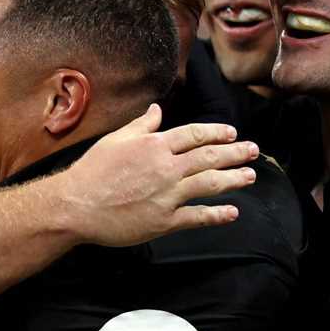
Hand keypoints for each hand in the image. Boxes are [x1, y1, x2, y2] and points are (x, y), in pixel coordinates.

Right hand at [49, 104, 257, 246]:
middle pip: (209, 158)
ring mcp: (167, 196)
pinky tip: (232, 212)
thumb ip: (141, 125)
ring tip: (250, 176)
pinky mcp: (164, 220)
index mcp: (154, 145)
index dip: (217, 133)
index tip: (232, 133)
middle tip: (253, 152)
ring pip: (209, 184)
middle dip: (235, 154)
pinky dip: (217, 214)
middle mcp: (166, 168)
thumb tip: (157, 110)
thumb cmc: (92, 171)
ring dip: (233, 179)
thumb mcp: (115, 140)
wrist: (76, 206)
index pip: (195, 135)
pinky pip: (197, 216)